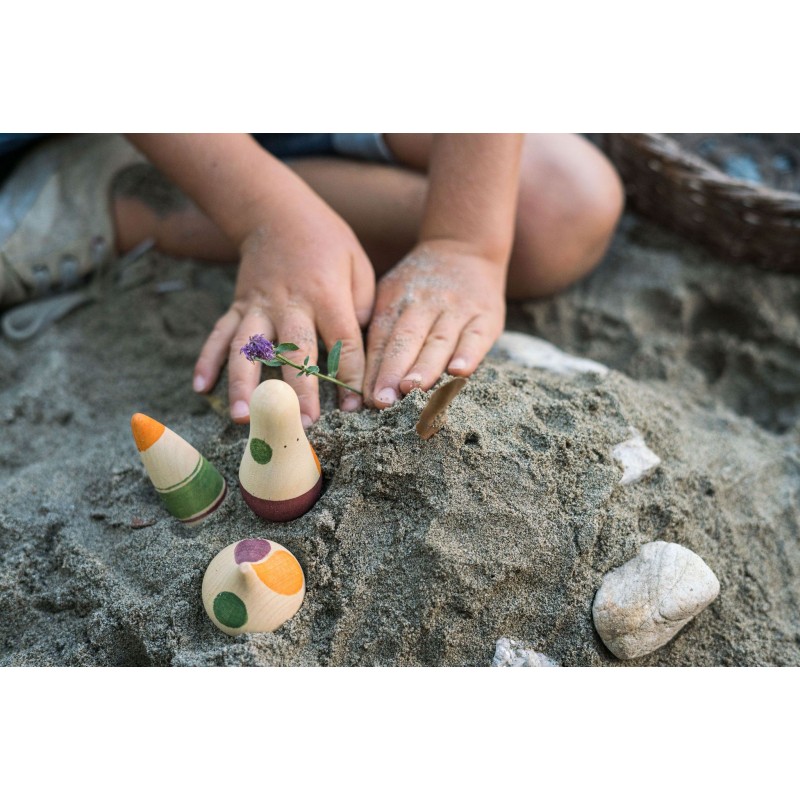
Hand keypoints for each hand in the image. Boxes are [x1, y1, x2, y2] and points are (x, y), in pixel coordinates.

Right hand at [192, 194, 374, 424]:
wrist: (277, 211)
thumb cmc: (327, 242)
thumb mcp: (358, 266)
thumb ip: (361, 308)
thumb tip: (356, 354)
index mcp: (326, 294)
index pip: (342, 343)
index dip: (349, 377)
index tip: (355, 409)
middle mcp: (289, 303)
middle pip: (295, 353)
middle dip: (300, 392)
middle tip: (303, 427)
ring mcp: (258, 305)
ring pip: (248, 348)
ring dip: (244, 385)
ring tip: (243, 419)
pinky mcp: (237, 306)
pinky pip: (219, 335)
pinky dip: (207, 360)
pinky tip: (200, 388)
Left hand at [363, 240, 506, 407]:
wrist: (464, 246)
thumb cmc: (418, 286)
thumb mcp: (391, 295)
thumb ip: (378, 332)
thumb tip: (357, 380)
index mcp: (396, 301)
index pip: (382, 339)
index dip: (374, 369)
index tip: (367, 398)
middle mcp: (425, 304)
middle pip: (407, 340)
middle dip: (394, 371)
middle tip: (384, 400)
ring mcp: (457, 309)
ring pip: (439, 341)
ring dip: (425, 367)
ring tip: (413, 390)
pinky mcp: (486, 316)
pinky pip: (476, 336)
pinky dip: (468, 354)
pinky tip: (458, 371)